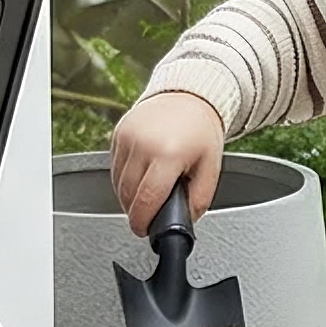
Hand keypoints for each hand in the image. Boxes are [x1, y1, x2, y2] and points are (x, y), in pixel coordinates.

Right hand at [110, 91, 225, 231]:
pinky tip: (139, 177)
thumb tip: (183, 221)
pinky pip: (114, 168)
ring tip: (147, 194)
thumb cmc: (200, 132)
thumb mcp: (211, 167)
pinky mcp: (118, 133)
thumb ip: (198, 199)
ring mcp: (128, 137)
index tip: (143, 230)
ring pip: (118, 183)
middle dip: (135, 211)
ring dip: (128, 197)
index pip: (147, 200)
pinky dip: (123, 179)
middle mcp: (144, 144)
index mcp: (170, 153)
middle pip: (128, 194)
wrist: (188, 96)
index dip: (142, 221)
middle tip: (148, 215)